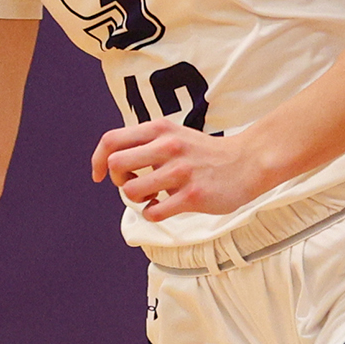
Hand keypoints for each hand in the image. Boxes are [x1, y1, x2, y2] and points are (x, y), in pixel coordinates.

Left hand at [91, 119, 276, 222]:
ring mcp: (180, 172)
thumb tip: (112, 163)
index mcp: (160, 129)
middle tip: (135, 184)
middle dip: (119, 181)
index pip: (111, 140)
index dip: (97, 160)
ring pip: (132, 192)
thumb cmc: (205, 153)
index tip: (98, 174)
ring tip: (154, 196)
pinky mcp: (192, 196)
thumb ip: (146, 142)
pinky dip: (152, 214)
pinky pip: (154, 212)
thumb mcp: (174, 135)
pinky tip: (164, 208)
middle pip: (115, 165)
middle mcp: (168, 147)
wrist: (247, 162)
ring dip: (138, 199)